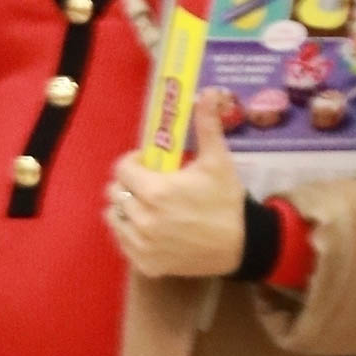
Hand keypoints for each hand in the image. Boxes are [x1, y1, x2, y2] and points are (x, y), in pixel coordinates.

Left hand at [106, 89, 244, 278]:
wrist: (241, 245)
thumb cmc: (227, 200)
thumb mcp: (218, 160)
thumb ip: (207, 124)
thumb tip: (208, 91)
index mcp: (156, 191)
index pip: (122, 169)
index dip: (133, 161)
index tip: (148, 162)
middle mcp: (143, 219)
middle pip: (115, 192)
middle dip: (128, 183)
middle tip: (148, 182)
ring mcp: (142, 245)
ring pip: (114, 217)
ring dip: (125, 207)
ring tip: (147, 203)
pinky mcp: (146, 264)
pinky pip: (122, 241)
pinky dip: (129, 231)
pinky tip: (149, 226)